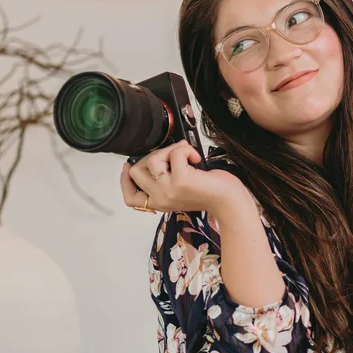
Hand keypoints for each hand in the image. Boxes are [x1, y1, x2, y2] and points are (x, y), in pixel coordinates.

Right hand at [120, 140, 246, 216]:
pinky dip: (186, 150)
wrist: (228, 200)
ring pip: (152, 159)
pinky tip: (195, 159)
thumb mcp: (179, 188)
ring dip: (169, 150)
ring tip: (185, 156)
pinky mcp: (180, 181)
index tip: (127, 165)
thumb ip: (164, 179)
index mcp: (159, 202)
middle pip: (136, 171)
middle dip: (153, 155)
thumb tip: (154, 157)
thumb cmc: (210, 192)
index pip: (131, 198)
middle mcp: (161, 199)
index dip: (124, 180)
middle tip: (172, 157)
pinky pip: (174, 153)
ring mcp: (168, 191)